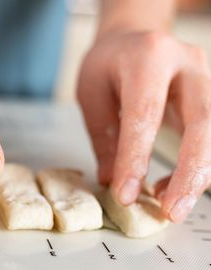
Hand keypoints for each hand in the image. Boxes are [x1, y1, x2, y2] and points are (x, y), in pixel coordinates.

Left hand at [78, 30, 210, 221]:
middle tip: (170, 211)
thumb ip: (105, 137)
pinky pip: (210, 136)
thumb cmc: (108, 65)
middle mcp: (187, 64)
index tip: (124, 194)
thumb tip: (113, 181)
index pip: (145, 114)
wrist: (134, 36)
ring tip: (168, 206)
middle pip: (201, 123)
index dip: (136, 158)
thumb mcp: (92, 94)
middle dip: (188, 173)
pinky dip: (195, 167)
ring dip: (196, 175)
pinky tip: (171, 187)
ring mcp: (206, 78)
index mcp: (148, 58)